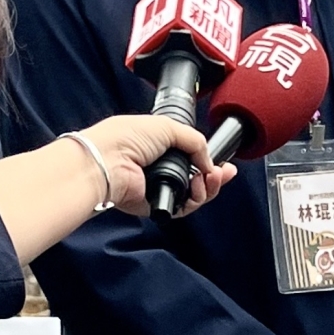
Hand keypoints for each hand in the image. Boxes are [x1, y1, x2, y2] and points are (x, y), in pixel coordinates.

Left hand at [77, 115, 236, 217]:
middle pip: (195, 178)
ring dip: (208, 186)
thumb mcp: (169, 127)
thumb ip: (196, 141)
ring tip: (211, 178)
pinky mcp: (156, 205)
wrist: (108, 161)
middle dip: (214, 176)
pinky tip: (200, 187)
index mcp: (158, 146)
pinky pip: (183, 207)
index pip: (190, 156)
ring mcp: (158, 187)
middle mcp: (158, 168)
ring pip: (193, 194)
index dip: (208, 159)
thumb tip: (208, 161)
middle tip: (225, 173)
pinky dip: (196, 199)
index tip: (223, 162)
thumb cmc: (126, 138)